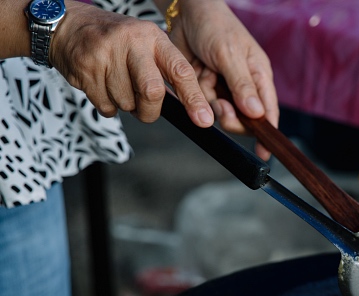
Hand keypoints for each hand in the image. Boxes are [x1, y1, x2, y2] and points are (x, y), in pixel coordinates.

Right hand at [50, 1, 212, 126]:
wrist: (69, 26)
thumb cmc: (115, 43)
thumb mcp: (144, 46)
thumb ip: (165, 72)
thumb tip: (193, 111)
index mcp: (152, 37)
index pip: (180, 70)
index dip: (194, 98)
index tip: (204, 120)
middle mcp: (131, 42)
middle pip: (152, 92)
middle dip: (150, 111)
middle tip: (144, 109)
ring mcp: (107, 54)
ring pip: (127, 104)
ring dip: (124, 104)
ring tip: (115, 82)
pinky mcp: (87, 69)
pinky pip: (107, 107)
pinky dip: (107, 105)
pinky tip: (101, 84)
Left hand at [168, 0, 277, 157]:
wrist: (185, 13)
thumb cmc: (215, 25)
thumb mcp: (229, 54)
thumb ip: (242, 85)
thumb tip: (257, 114)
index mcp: (259, 76)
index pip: (268, 111)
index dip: (267, 134)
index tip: (264, 152)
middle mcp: (244, 87)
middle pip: (244, 120)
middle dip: (232, 118)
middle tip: (222, 106)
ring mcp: (225, 90)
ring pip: (222, 115)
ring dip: (211, 103)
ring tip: (207, 80)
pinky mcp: (207, 90)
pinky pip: (204, 106)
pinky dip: (198, 96)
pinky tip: (199, 78)